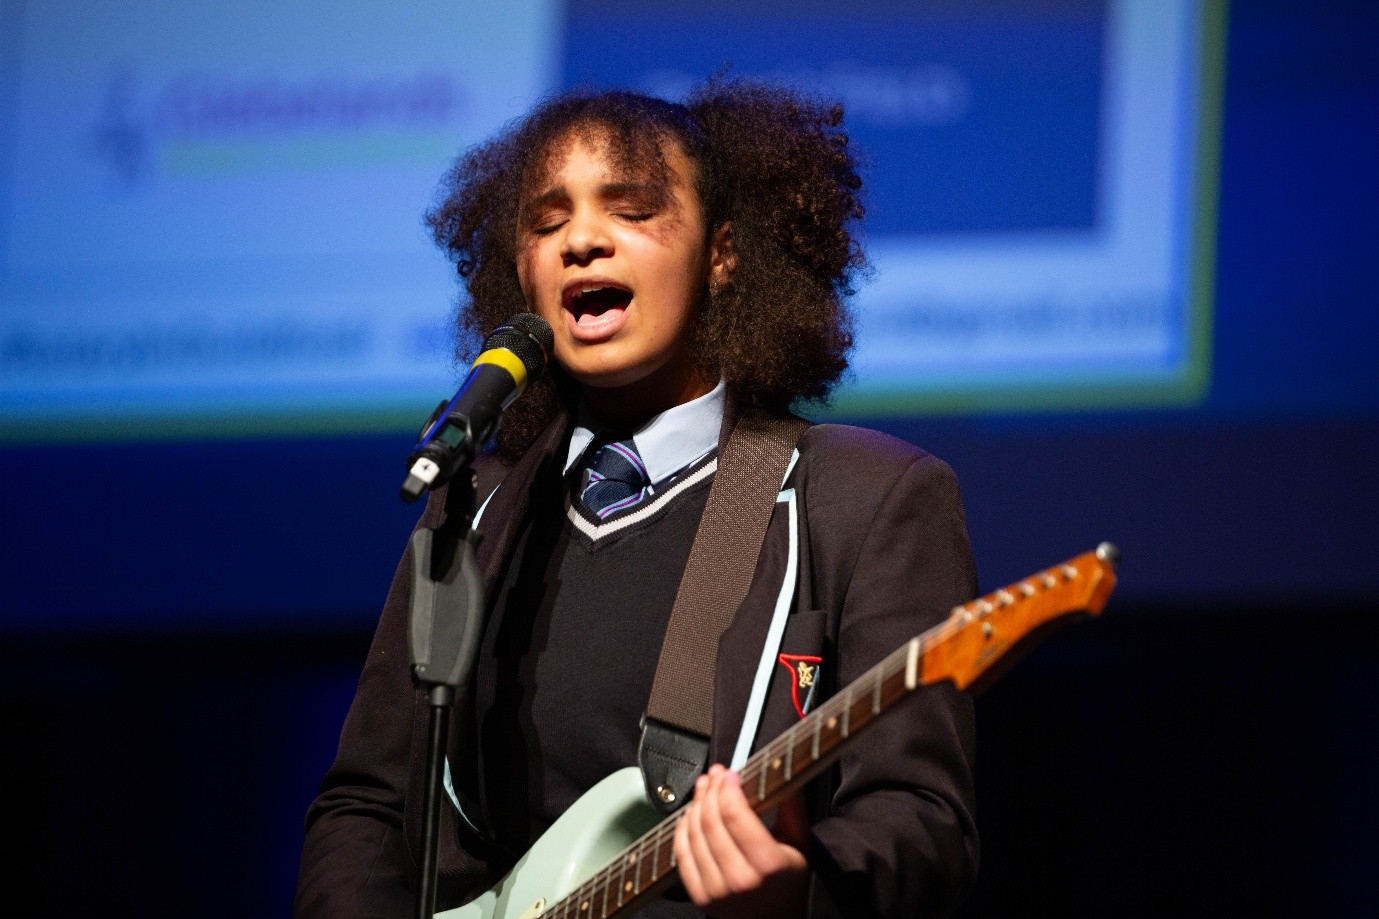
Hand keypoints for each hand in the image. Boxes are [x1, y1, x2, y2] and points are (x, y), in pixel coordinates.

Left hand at [673, 764, 809, 918]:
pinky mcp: (700, 897)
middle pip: (711, 821)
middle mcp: (740, 880)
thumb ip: (792, 805)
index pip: (735, 815)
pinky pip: (681, 854)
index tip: (729, 773)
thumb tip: (780, 769)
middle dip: (711, 791)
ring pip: (694, 835)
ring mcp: (717, 891)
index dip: (727, 788)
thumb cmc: (787, 880)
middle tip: (714, 775)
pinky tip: (690, 814)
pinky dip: (682, 828)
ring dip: (695, 805)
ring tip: (703, 789)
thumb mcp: (800, 842)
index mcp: (768, 864)